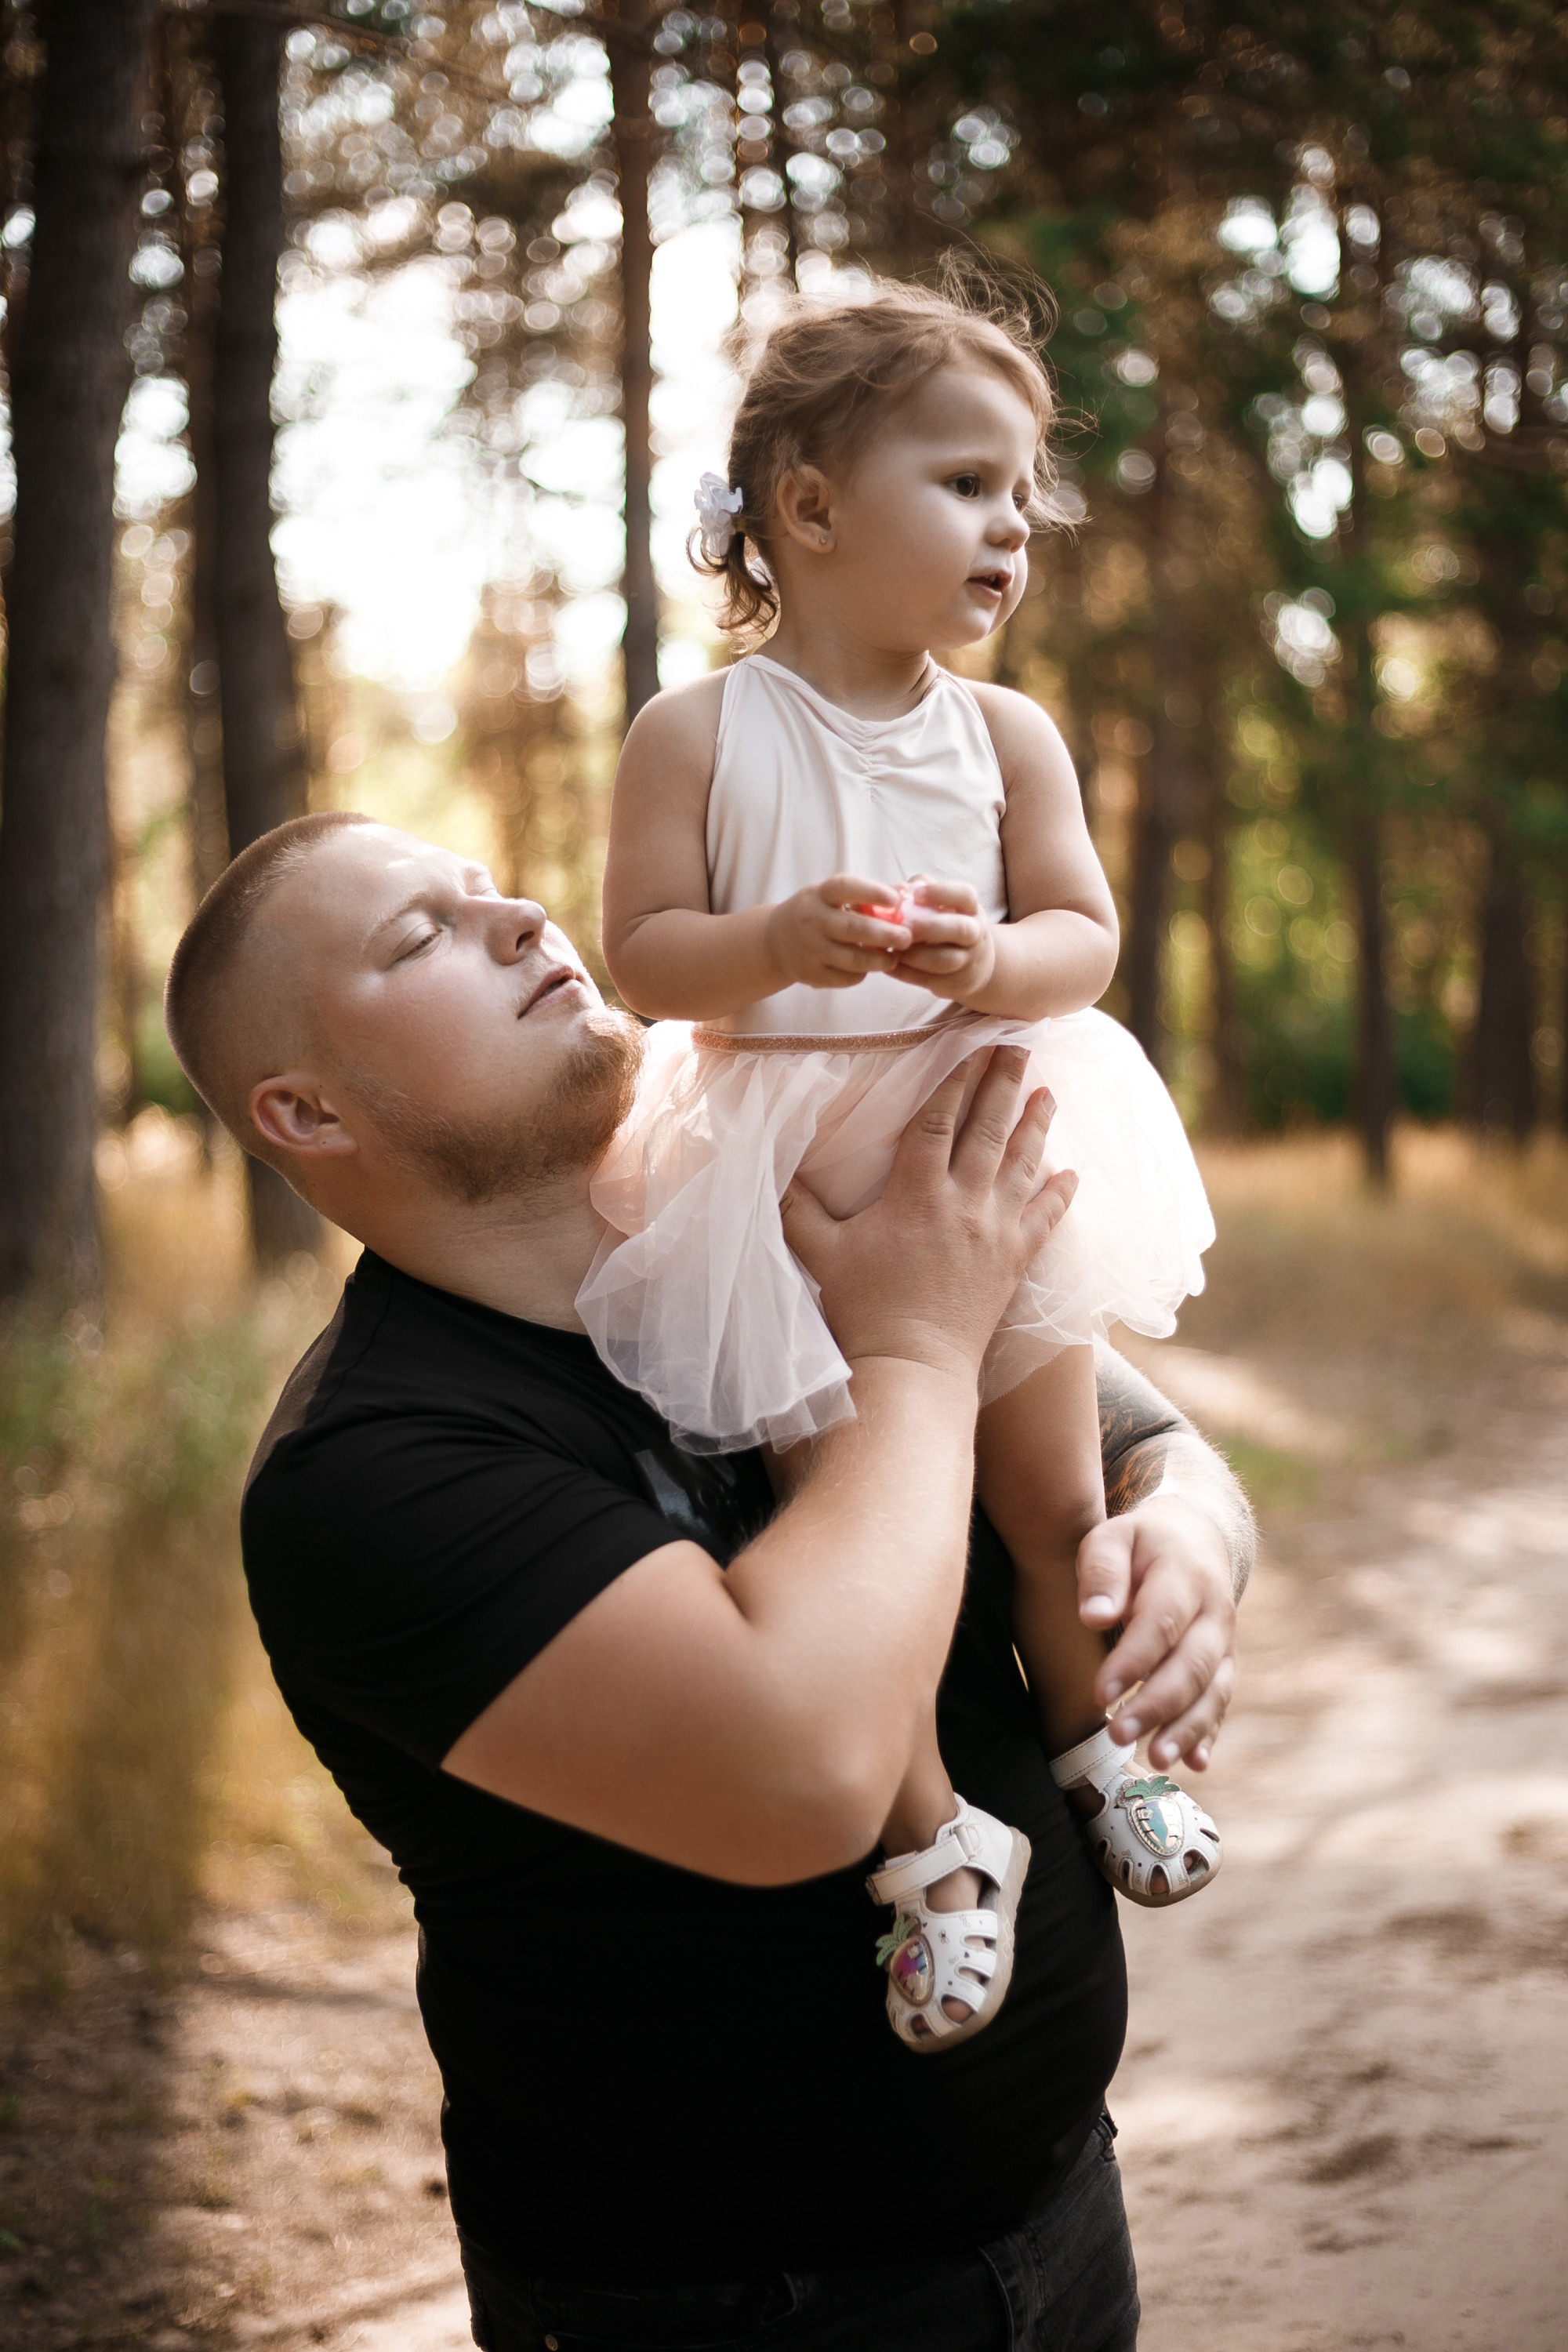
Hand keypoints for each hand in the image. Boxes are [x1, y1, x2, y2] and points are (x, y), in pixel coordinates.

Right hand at [763, 875, 915, 992]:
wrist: (775, 941)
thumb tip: (908, 891)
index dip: (871, 892)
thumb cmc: (817, 912)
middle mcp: (812, 920)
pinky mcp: (811, 974)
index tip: (895, 900)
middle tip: (907, 938)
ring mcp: (810, 949)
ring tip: (894, 958)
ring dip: (878, 961)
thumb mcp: (831, 896)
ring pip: (851, 959)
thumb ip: (868, 894)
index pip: (845, 887)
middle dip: (884, 934)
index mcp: (819, 894)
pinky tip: (869, 968)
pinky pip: (845, 978)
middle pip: (853, 928)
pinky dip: (861, 974)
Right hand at [779, 1047, 1076, 1383]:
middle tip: (1020, 1045)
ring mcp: (996, 1232)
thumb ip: (797, 1207)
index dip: (954, 1077)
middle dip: (1004, 1082)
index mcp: (916, 1193)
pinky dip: (1060, 1193)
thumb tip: (772, 1166)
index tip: (970, 1044)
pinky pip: (1046, 1219)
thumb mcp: (819, 1253)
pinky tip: (1070, 1173)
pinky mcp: (1015, 1262)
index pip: (938, 1120)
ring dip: (1037, 1125)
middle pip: (989, 1129)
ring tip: (1048, 1092)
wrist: (913, 1368)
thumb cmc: (862, 1311)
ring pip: (1022, 1164)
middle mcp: (964, 1203)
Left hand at [888, 877, 998, 1004]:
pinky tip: (889, 964)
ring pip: (944, 960)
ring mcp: (968, 961)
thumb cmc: (947, 924)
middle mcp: (975, 933)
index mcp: (971, 909)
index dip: (940, 893)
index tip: (915, 895)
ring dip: (914, 955)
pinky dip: (905, 973)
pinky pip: (929, 980)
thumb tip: (899, 889)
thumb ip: (921, 889)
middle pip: (960, 929)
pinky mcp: (956, 984)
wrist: (975, 965)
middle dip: (929, 928)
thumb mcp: (943, 904)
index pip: (965, 894)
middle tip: (903, 927)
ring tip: (893, 949)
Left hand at [1075, 1496, 1236, 1769]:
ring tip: (1156, 1759)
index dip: (1133, 1661)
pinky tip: (1195, 1765)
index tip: (1100, 1693)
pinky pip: (1220, 1703)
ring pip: (1212, 1691)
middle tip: (1119, 1735)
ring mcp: (1224, 1643)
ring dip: (1186, 1729)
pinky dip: (1208, 1734)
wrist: (1194, 1540)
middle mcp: (1213, 1614)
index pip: (1160, 1623)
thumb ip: (1102, 1572)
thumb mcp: (1113, 1537)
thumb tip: (1093, 1615)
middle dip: (1157, 1705)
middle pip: (1192, 1665)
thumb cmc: (1140, 1544)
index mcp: (1184, 1576)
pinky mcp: (1224, 1666)